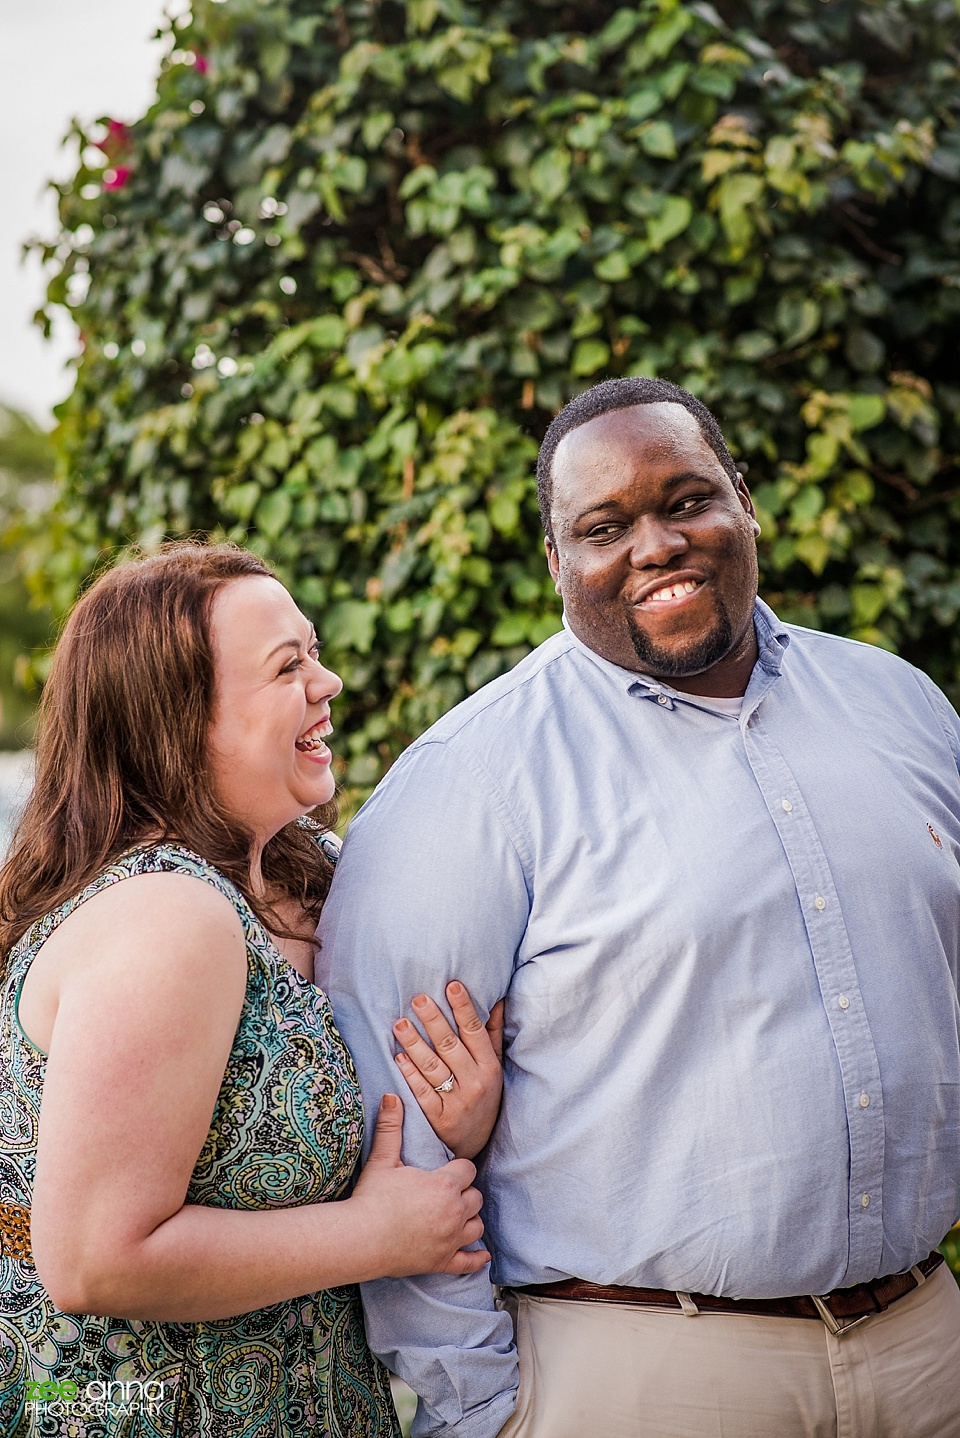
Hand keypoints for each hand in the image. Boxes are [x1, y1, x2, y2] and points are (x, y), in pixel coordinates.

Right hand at [351, 1095, 489, 1276]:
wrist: (359, 1239)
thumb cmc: (371, 1197)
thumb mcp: (382, 1159)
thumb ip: (391, 1126)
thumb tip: (392, 1096)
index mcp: (444, 1184)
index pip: (468, 1169)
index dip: (458, 1169)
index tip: (446, 1171)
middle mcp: (454, 1211)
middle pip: (476, 1197)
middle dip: (464, 1193)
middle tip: (446, 1193)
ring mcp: (451, 1239)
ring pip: (477, 1225)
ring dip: (469, 1219)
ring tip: (456, 1216)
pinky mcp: (443, 1262)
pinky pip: (469, 1261)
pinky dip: (477, 1258)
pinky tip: (482, 1255)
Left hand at [392, 982, 504, 1158]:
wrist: (473, 1146)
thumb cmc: (483, 1096)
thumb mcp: (493, 1067)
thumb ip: (492, 1034)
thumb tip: (496, 999)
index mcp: (489, 1067)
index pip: (475, 1032)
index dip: (463, 1008)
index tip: (451, 985)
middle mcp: (475, 1083)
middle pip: (450, 1046)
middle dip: (433, 1020)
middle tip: (418, 999)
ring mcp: (456, 1102)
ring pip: (433, 1067)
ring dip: (415, 1044)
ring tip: (400, 1024)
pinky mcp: (439, 1119)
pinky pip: (422, 1093)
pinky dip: (410, 1074)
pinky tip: (399, 1057)